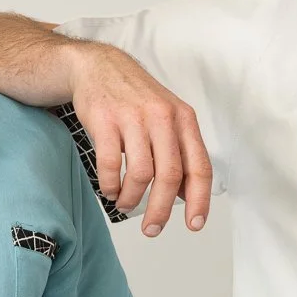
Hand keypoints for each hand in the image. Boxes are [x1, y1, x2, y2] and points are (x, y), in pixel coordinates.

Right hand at [67, 41, 212, 235]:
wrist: (98, 66)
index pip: (199, 166)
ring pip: (141, 173)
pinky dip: (111, 185)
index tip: (194, 224)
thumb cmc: (135, 99)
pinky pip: (111, 164)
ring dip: (132, 198)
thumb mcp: (167, 118)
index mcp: (184, 119)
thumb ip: (180, 152)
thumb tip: (188, 195)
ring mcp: (133, 117)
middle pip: (169, 175)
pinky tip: (110, 190)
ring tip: (125, 204)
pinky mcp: (105, 120)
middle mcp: (162, 117)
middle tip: (152, 230)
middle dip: (161, 210)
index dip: (199, 200)